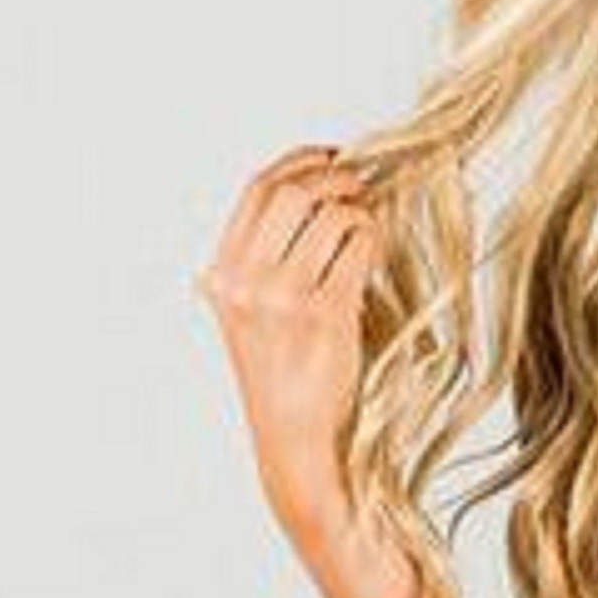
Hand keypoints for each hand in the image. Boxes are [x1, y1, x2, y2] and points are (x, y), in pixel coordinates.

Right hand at [194, 140, 394, 542]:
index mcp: (221, 275)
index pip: (256, 191)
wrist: (294, 442)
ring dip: (359, 209)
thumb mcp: (249, 315)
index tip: (328, 156)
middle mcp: (244, 283)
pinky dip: (373, 238)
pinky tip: (376, 250)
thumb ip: (262, 261)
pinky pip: (357, 247)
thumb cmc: (284, 379)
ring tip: (370, 223)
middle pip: (292, 193)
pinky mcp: (325, 316)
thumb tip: (312, 196)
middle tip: (361, 182)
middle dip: (334, 176)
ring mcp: (283, 299)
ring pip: (330, 215)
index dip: (297, 162)